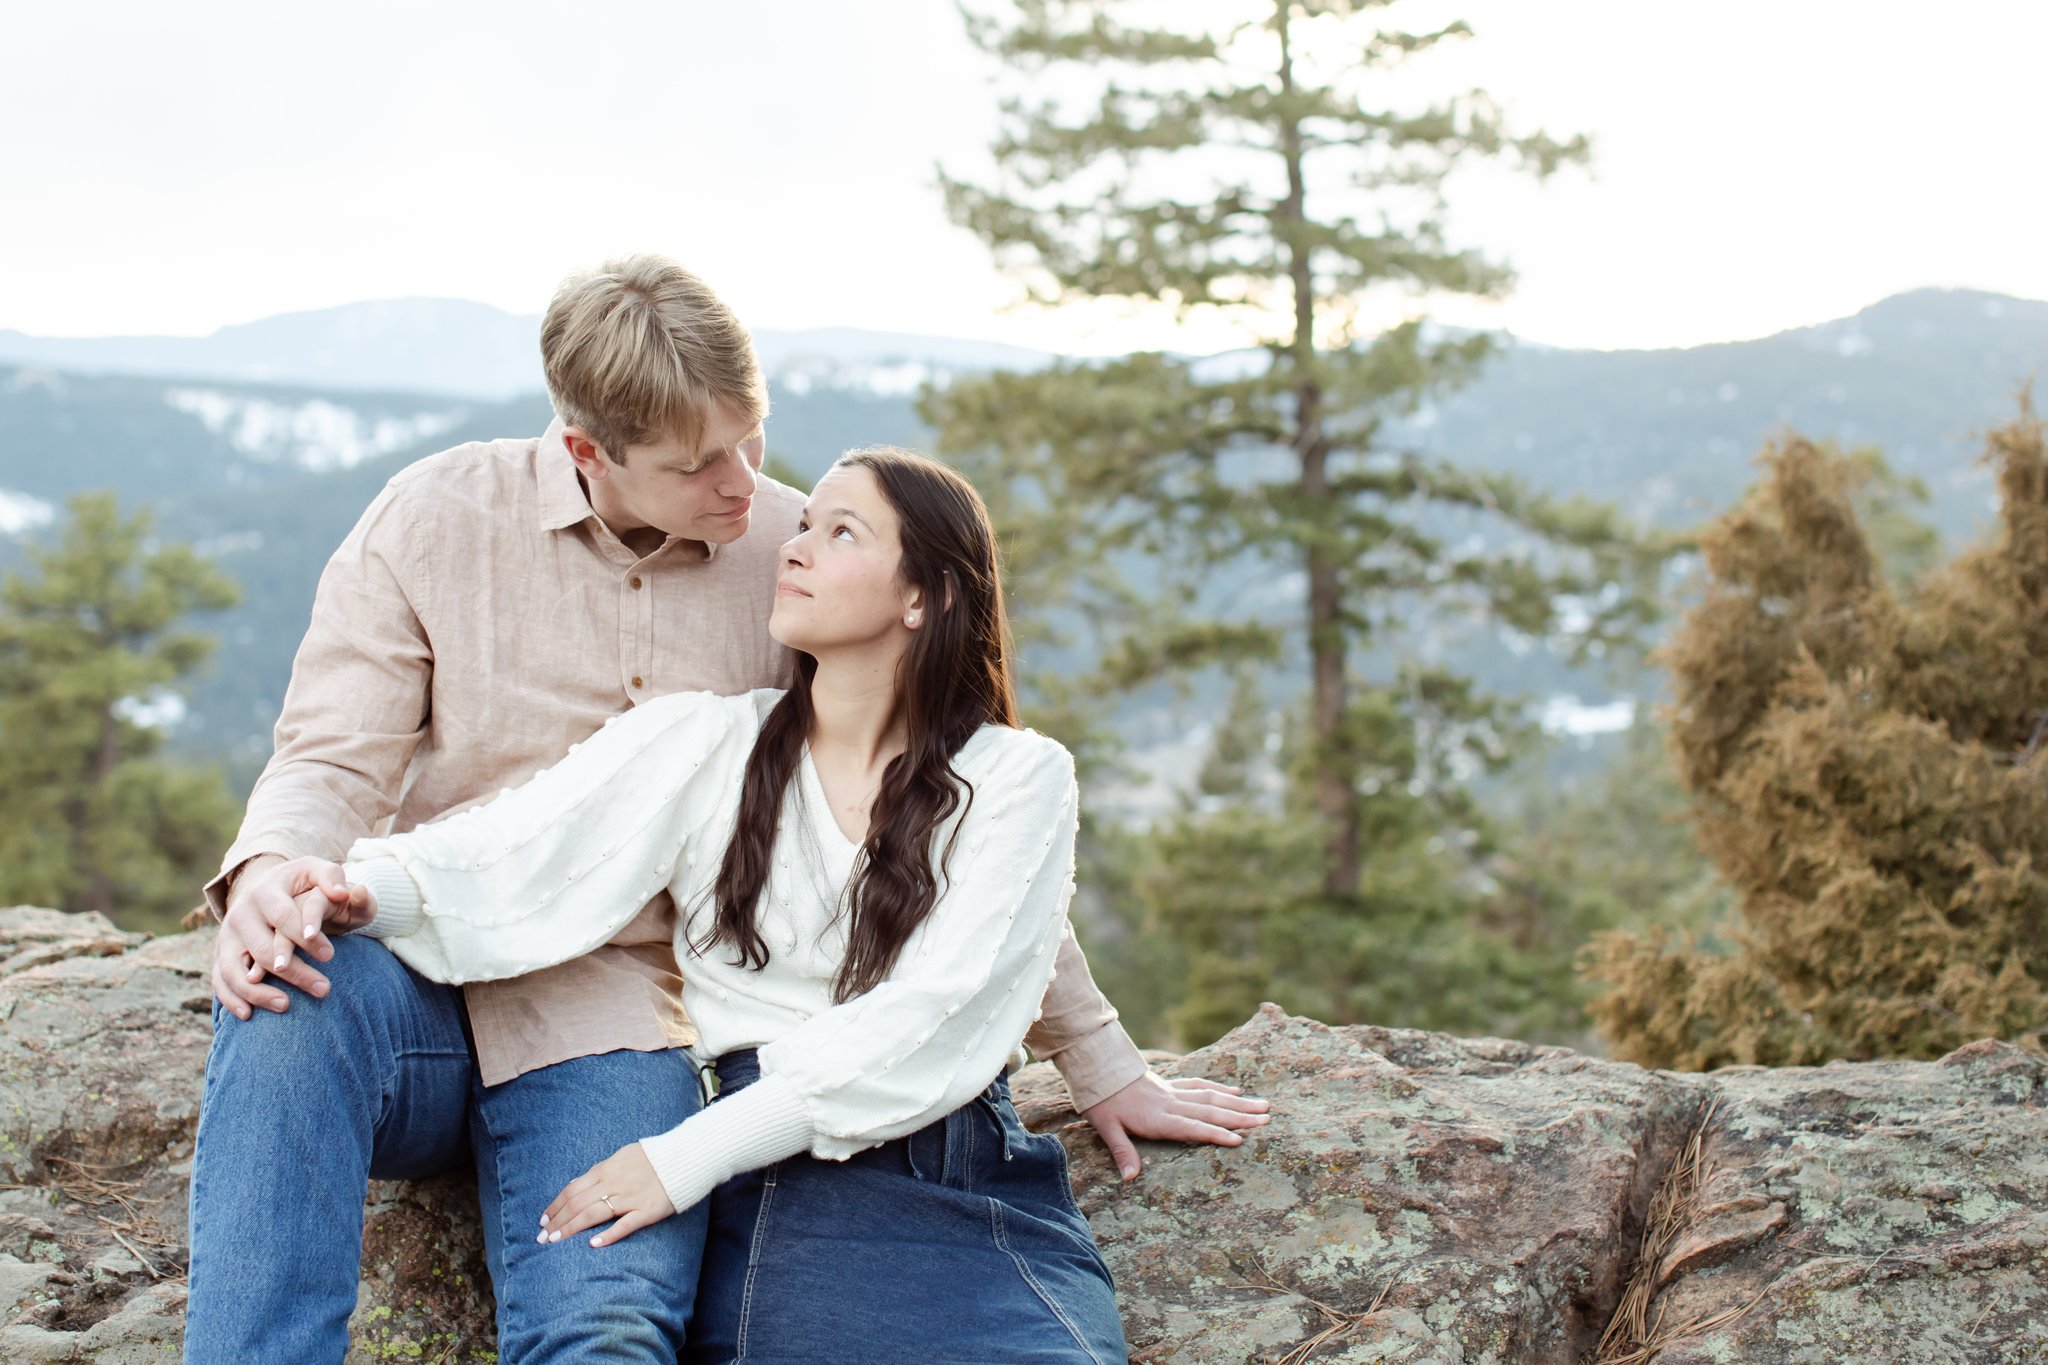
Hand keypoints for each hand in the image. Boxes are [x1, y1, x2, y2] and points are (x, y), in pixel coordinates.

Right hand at [212, 855, 375, 1020]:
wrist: (270, 888)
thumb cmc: (302, 883)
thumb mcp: (317, 871)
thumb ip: (332, 877)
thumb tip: (342, 893)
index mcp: (265, 891)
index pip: (282, 916)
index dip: (303, 936)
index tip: (331, 955)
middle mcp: (240, 914)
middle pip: (261, 949)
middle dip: (293, 971)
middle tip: (324, 989)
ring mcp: (226, 936)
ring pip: (234, 969)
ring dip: (258, 991)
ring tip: (287, 1006)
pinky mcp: (221, 953)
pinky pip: (219, 980)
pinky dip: (230, 998)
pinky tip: (249, 1015)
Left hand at [538, 1144, 674, 1247]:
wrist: (685, 1157)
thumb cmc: (653, 1158)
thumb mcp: (622, 1156)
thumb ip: (599, 1170)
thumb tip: (575, 1184)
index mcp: (607, 1169)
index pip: (572, 1190)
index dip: (555, 1206)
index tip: (544, 1220)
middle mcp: (614, 1183)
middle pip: (577, 1203)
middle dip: (557, 1221)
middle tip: (542, 1237)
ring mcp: (631, 1197)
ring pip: (593, 1214)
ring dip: (571, 1228)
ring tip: (555, 1241)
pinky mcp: (647, 1210)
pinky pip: (625, 1224)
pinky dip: (608, 1234)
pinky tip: (593, 1244)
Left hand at [1081, 1072, 1270, 1181]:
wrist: (1100, 1071)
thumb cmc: (1103, 1102)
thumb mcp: (1106, 1129)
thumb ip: (1122, 1152)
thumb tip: (1129, 1178)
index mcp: (1158, 1119)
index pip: (1192, 1127)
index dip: (1215, 1134)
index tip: (1239, 1140)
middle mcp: (1172, 1105)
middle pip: (1210, 1111)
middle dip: (1240, 1117)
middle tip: (1266, 1121)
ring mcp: (1174, 1093)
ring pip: (1211, 1097)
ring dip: (1238, 1102)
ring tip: (1263, 1106)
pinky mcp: (1172, 1085)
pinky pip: (1200, 1085)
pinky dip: (1219, 1088)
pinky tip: (1236, 1090)